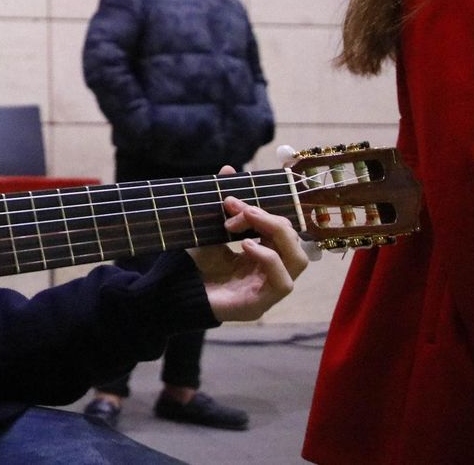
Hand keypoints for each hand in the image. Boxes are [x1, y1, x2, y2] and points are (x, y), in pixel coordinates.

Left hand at [188, 167, 309, 321]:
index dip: (262, 210)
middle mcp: (272, 271)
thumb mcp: (209, 229)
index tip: (229, 200)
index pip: (280, 228)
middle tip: (240, 210)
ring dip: (276, 235)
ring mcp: (270, 289)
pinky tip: (248, 247)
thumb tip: (228, 168)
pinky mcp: (262, 303)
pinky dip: (269, 259)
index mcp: (264, 254)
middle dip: (269, 219)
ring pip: (298, 259)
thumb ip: (222, 204)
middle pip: (295, 240)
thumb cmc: (194, 263)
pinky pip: (284, 282)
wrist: (175, 289)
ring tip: (248, 225)